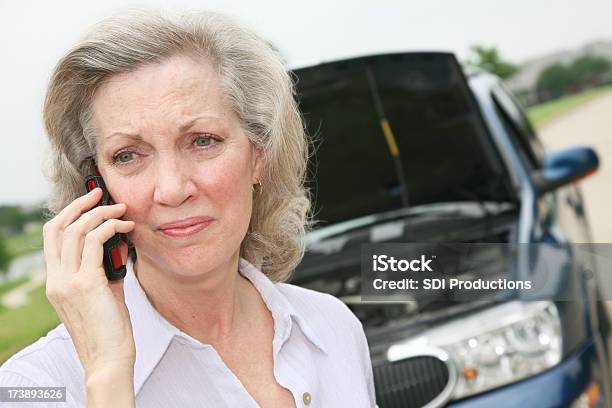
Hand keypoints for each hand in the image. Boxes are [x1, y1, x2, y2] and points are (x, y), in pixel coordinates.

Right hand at [43, 187, 135, 376]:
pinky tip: (126, 227)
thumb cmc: (110, 327)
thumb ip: (104, 268)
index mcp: (56, 282)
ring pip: (76, 231)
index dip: (69, 214)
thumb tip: (117, 243)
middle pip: (58, 228)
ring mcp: (68, 281)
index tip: (89, 202)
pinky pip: (95, 243)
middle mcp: (56, 280)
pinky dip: (111, 228)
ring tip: (121, 210)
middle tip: (100, 193)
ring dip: (101, 214)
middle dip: (79, 205)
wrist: (110, 358)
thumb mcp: (104, 292)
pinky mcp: (86, 284)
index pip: (53, 237)